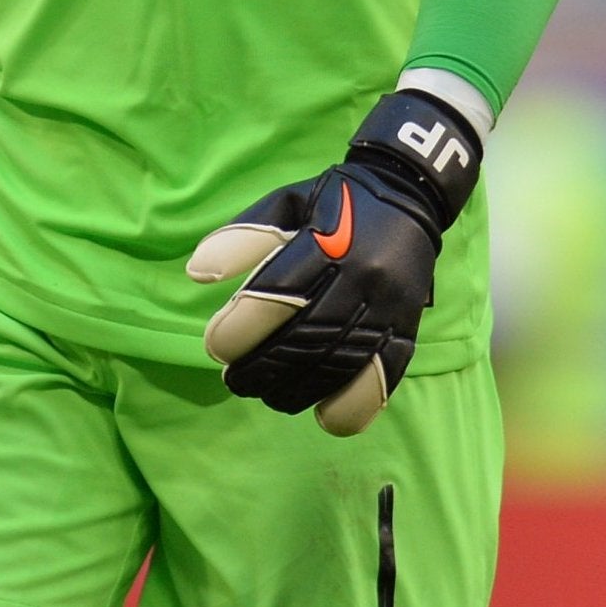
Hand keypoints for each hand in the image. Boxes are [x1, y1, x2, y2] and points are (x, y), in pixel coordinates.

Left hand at [186, 89, 481, 435]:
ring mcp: (389, 307)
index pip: (277, 296)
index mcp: (327, 240)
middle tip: (234, 378)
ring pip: (339, 366)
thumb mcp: (285, 204)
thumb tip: (198, 272)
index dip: (239, 330)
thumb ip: (242, 238)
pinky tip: (323, 414)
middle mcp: (362, 277)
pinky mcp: (408, 329)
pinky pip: (383, 380)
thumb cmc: (333, 203)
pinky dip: (352, 406)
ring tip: (267, 392)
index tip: (216, 344)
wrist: (407, 193)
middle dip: (260, 368)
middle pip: (305, 338)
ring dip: (295, 390)